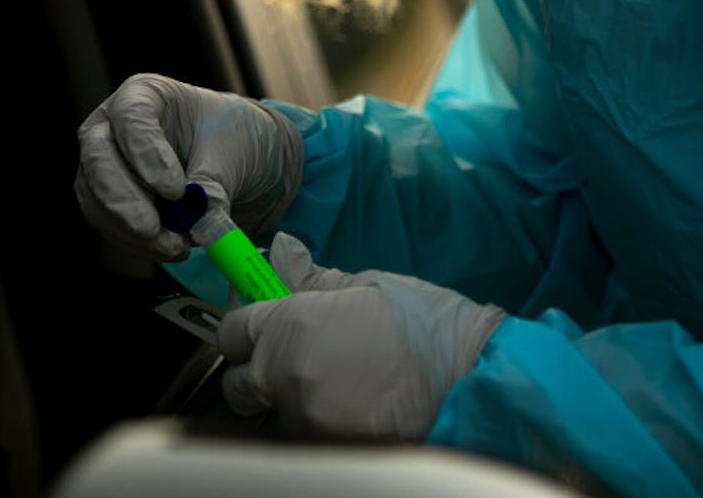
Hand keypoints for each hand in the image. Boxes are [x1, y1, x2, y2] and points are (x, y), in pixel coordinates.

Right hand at [74, 73, 302, 260]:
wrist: (234, 161)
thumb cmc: (229, 136)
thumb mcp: (231, 151)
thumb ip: (213, 184)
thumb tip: (201, 220)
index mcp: (144, 94)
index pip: (130, 118)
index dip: (146, 154)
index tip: (175, 190)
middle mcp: (112, 126)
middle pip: (98, 158)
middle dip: (123, 199)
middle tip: (152, 228)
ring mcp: (103, 164)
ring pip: (96, 198)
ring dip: (131, 230)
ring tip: (175, 244)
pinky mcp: (107, 201)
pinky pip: (109, 225)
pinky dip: (136, 243)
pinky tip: (169, 248)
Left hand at [217, 233, 505, 440]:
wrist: (471, 378)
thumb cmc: (425, 325)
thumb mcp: (366, 286)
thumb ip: (313, 279)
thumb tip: (281, 255)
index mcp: (289, 324)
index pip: (231, 332)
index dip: (244, 329)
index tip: (258, 328)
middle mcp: (284, 374)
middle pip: (238, 383)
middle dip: (256, 375)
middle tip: (294, 362)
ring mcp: (303, 418)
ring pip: (275, 413)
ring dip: (294, 401)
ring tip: (341, 384)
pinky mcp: (323, 448)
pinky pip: (305, 433)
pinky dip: (320, 423)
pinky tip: (355, 405)